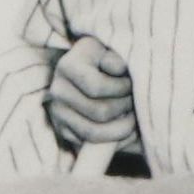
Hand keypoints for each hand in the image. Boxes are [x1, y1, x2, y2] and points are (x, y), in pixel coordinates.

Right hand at [47, 35, 137, 151]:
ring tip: (133, 116)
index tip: (132, 82)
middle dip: (125, 108)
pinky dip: (115, 141)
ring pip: (94, 133)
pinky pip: (91, 145)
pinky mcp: (63, 130)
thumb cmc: (105, 57)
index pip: (97, 87)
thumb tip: (119, 70)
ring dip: (122, 127)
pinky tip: (125, 127)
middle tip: (135, 100)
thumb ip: (116, 57)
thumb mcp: (110, 48)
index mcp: (68, 66)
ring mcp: (58, 112)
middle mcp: (58, 90)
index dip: (122, 88)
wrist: (87, 68)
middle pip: (99, 112)